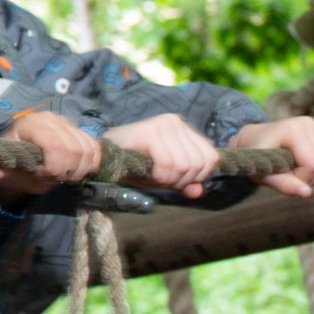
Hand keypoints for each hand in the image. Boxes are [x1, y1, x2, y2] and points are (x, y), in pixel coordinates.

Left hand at [0, 110, 102, 196]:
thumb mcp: (4, 171)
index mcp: (29, 125)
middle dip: (67, 170)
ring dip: (80, 169)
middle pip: (74, 149)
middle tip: (56, 178)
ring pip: (88, 149)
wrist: (24, 160)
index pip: (55, 145)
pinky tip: (77, 170)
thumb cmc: (14, 165)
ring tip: (64, 176)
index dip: (54, 166)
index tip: (44, 176)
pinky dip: (90, 163)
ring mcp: (66, 123)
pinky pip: (95, 148)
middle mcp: (50, 119)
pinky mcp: (78, 130)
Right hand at [105, 114, 223, 198]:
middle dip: (182, 180)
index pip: (211, 158)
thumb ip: (187, 182)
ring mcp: (163, 124)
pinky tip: (147, 172)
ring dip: (169, 179)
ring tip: (153, 175)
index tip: (176, 179)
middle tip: (161, 179)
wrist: (102, 156)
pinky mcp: (150, 132)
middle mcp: (176, 121)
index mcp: (184, 128)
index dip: (197, 177)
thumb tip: (198, 192)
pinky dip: (160, 176)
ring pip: (185, 165)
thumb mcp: (168, 175)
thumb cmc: (136, 165)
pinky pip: (168, 164)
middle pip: (199, 163)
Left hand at [230, 117, 313, 198]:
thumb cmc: (257, 158)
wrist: (255, 139)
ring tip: (299, 169)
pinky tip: (309, 164)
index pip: (313, 165)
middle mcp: (308, 124)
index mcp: (291, 130)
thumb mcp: (263, 174)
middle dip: (312, 177)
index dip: (302, 178)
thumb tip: (306, 193)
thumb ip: (284, 184)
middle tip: (292, 174)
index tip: (285, 175)